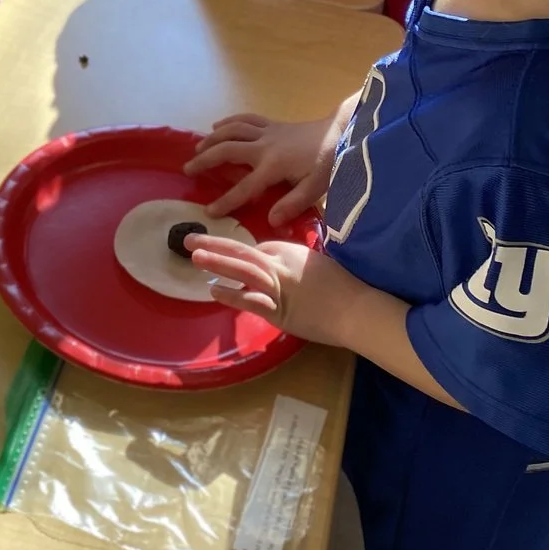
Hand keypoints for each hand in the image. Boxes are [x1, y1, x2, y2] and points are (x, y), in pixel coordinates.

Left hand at [183, 232, 358, 343]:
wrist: (358, 309)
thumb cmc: (346, 287)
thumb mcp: (319, 265)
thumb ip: (299, 264)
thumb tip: (289, 270)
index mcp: (291, 251)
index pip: (259, 249)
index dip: (238, 253)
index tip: (224, 254)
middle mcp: (282, 265)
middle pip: (243, 251)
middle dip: (214, 244)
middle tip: (189, 239)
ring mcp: (279, 287)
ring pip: (243, 270)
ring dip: (217, 262)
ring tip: (194, 255)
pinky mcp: (280, 310)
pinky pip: (251, 301)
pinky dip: (232, 295)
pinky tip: (214, 290)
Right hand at [184, 112, 338, 221]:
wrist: (341, 131)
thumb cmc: (330, 163)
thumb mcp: (316, 188)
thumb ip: (292, 204)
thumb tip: (270, 220)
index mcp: (274, 166)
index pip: (245, 187)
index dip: (226, 200)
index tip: (209, 211)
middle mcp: (264, 146)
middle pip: (227, 150)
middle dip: (205, 160)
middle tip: (188, 170)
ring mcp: (266, 132)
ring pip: (231, 131)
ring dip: (212, 139)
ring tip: (197, 149)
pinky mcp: (271, 124)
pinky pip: (244, 119)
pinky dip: (228, 121)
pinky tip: (216, 126)